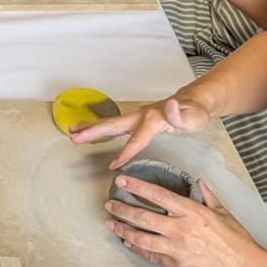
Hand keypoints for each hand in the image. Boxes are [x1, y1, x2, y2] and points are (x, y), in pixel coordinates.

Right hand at [69, 92, 212, 169]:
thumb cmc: (194, 112)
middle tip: (74, 137)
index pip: (136, 139)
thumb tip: (170, 106)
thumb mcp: (193, 116)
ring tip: (71, 131)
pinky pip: (114, 124)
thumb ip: (179, 114)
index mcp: (152, 119)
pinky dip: (98, 126)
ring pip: (109, 123)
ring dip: (90, 127)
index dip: (125, 153)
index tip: (113, 165)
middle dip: (92, 132)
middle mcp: (140, 116)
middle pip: (112, 125)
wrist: (193, 101)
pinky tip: (89, 130)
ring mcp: (136, 116)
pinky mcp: (136, 119)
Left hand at [104, 175, 265, 266]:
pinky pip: (151, 255)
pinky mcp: (176, 265)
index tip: (122, 181)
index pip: (157, 194)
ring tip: (112, 223)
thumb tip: (200, 181)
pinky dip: (137, 248)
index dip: (137, 186)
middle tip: (110, 204)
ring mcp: (176, 248)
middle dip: (122, 209)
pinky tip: (128, 243)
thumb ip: (207, 196)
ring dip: (124, 230)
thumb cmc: (236, 241)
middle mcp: (180, 228)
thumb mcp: (223, 212)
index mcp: (191, 211)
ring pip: (142, 238)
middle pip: (143, 216)